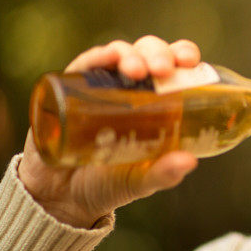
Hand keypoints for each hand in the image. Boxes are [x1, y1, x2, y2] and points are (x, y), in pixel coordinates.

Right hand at [17, 36, 200, 228]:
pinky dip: (97, 56)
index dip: (184, 54)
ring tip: (136, 70)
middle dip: (158, 54)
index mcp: (158, 101)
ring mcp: (102, 85)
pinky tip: (107, 57)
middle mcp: (132, 86)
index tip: (190, 62)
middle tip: (163, 70)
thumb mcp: (140, 181)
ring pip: (121, 53)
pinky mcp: (71, 89)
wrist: (60, 196)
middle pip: (150, 54)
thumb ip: (164, 174)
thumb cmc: (108, 183)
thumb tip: (190, 161)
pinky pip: (85, 65)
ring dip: (131, 55)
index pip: (175, 66)